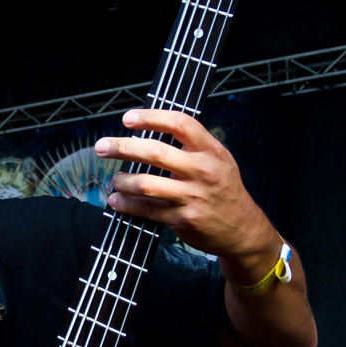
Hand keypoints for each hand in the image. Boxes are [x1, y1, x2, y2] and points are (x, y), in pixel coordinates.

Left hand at [94, 108, 274, 263]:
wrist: (242, 229)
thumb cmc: (224, 189)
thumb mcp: (219, 159)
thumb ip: (192, 145)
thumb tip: (151, 130)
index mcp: (211, 151)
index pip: (180, 124)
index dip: (151, 117)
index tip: (128, 118)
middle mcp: (202, 171)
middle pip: (156, 152)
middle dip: (123, 147)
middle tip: (102, 146)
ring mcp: (192, 196)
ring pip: (146, 184)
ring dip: (122, 181)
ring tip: (114, 180)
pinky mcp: (182, 219)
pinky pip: (147, 210)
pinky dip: (126, 204)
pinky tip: (117, 201)